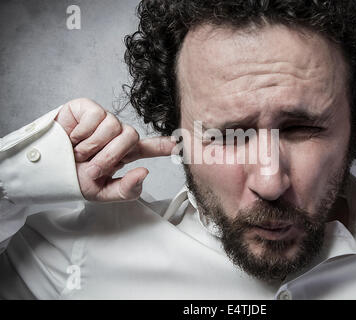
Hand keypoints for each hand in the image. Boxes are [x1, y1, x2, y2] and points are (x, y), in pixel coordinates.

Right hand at [55, 98, 175, 201]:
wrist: (43, 170)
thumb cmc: (71, 178)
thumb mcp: (100, 192)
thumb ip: (125, 189)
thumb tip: (145, 172)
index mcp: (124, 154)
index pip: (151, 147)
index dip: (166, 144)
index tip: (182, 142)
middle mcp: (116, 134)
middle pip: (132, 136)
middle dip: (111, 156)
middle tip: (90, 167)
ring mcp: (102, 120)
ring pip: (114, 127)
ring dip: (93, 147)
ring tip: (78, 154)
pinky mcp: (86, 108)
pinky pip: (96, 117)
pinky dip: (81, 134)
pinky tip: (71, 139)